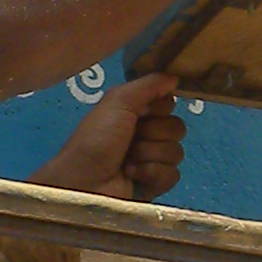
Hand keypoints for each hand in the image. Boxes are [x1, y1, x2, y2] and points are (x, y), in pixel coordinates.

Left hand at [31, 72, 186, 203]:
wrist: (84, 181)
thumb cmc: (97, 138)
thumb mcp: (117, 101)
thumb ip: (147, 85)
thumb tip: (175, 77)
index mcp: (136, 112)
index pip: (169, 104)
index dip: (159, 108)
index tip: (142, 113)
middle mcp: (146, 134)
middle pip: (177, 127)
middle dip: (154, 133)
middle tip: (131, 139)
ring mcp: (152, 160)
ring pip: (176, 151)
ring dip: (149, 154)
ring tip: (127, 160)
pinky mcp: (155, 184)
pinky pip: (172, 175)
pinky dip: (152, 173)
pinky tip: (132, 175)